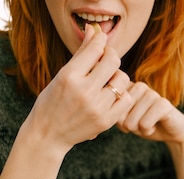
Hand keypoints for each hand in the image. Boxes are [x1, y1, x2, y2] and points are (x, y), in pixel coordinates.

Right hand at [25, 25, 132, 153]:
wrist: (49, 134)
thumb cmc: (53, 100)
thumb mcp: (62, 74)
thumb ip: (81, 54)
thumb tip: (94, 31)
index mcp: (70, 76)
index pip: (95, 48)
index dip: (101, 41)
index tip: (100, 42)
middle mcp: (84, 91)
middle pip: (113, 61)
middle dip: (111, 56)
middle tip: (106, 60)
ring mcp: (97, 107)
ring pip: (122, 79)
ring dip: (117, 76)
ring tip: (108, 80)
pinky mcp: (106, 121)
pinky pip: (126, 99)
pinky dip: (122, 94)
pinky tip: (112, 95)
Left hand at [116, 81, 183, 144]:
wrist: (172, 130)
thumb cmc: (146, 124)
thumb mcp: (126, 120)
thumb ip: (114, 114)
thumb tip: (112, 114)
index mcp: (127, 86)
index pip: (112, 109)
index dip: (120, 122)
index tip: (132, 119)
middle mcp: (138, 85)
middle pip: (121, 118)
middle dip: (131, 127)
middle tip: (143, 122)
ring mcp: (151, 93)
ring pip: (132, 122)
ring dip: (141, 130)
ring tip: (150, 123)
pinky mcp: (163, 103)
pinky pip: (145, 124)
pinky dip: (148, 131)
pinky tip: (156, 125)